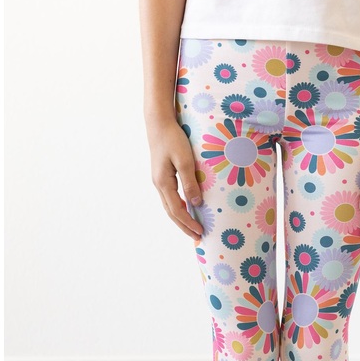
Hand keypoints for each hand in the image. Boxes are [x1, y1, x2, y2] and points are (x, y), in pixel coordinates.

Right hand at [149, 118, 204, 239]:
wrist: (159, 123)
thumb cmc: (173, 139)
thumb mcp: (185, 160)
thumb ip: (190, 182)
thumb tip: (196, 203)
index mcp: (163, 183)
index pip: (177, 210)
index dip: (188, 223)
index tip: (200, 232)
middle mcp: (159, 184)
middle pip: (172, 212)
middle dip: (185, 226)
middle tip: (197, 237)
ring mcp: (159, 180)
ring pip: (170, 206)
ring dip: (181, 219)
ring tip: (193, 228)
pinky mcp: (162, 176)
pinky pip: (171, 197)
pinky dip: (179, 208)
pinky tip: (187, 209)